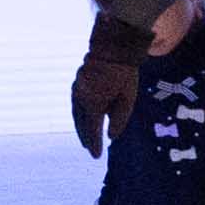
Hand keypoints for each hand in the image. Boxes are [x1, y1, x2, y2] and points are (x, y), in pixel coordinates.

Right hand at [70, 16, 147, 157]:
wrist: (113, 47)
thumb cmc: (124, 73)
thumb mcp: (128, 98)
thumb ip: (119, 120)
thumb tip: (110, 137)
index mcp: (93, 103)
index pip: (92, 130)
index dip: (94, 144)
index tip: (96, 156)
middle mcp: (81, 98)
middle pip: (81, 124)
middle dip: (86, 139)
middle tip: (91, 150)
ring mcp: (77, 90)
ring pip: (76, 115)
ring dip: (80, 128)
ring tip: (86, 140)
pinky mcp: (77, 84)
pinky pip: (76, 105)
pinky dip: (79, 116)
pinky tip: (83, 121)